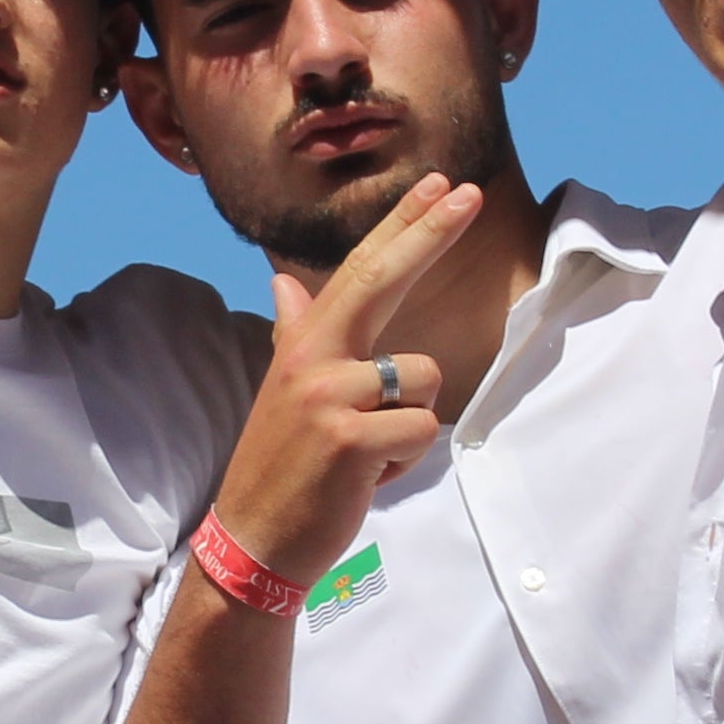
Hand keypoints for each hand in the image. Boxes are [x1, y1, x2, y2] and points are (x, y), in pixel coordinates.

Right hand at [202, 171, 480, 591]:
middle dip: (429, 233)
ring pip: (425, 379)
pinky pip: (421, 430)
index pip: (360, 269)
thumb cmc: (282, 465)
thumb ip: (293, 332)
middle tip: (470, 192)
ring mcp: (330, 395)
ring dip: (408, 426)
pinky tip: (362, 479)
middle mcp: (312, 357)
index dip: (402, 225)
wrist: (253, 539)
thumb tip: (285, 284)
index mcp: (305, 343)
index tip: (442, 185)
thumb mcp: (284, 390)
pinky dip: (403, 462)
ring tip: (364, 454)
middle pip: (382, 281)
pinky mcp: (350, 438)